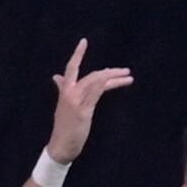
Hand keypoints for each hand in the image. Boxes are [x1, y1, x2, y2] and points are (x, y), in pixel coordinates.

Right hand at [47, 39, 132, 161]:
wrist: (60, 145)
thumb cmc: (64, 127)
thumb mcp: (64, 105)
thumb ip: (62, 89)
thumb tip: (58, 77)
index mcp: (65, 91)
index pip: (71, 67)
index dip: (77, 54)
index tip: (84, 41)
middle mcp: (70, 93)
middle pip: (92, 75)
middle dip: (110, 71)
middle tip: (125, 70)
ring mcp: (76, 101)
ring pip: (97, 82)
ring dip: (114, 78)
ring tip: (128, 77)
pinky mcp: (83, 111)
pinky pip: (96, 93)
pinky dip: (107, 85)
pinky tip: (118, 83)